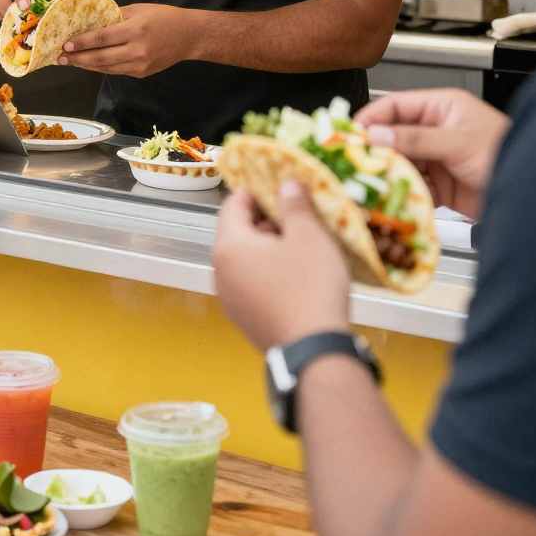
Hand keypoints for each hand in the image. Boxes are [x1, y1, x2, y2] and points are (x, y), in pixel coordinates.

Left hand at [59, 3, 194, 76]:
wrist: (189, 36)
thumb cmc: (163, 17)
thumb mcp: (138, 9)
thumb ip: (115, 16)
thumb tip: (91, 21)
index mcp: (135, 30)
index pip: (102, 38)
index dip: (82, 43)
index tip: (66, 44)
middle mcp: (137, 50)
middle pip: (101, 58)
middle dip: (78, 58)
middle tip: (60, 57)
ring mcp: (140, 64)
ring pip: (106, 68)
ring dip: (86, 66)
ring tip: (70, 62)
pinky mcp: (141, 73)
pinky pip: (116, 71)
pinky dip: (101, 68)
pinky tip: (89, 64)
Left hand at [212, 184, 350, 349]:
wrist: (314, 351)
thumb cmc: (310, 288)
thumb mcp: (309, 237)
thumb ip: (295, 205)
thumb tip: (287, 184)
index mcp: (228, 247)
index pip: (233, 205)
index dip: (255, 191)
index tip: (276, 184)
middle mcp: (220, 273)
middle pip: (237, 234)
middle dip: (265, 221)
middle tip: (296, 216)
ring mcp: (230, 300)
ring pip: (245, 261)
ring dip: (268, 249)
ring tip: (301, 245)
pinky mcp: (244, 320)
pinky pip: (251, 285)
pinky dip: (268, 273)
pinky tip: (296, 276)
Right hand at [355, 88, 509, 218]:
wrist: (534, 193)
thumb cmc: (506, 153)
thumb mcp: (457, 142)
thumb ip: (416, 139)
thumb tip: (378, 135)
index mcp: (442, 108)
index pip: (396, 106)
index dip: (372, 118)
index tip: (352, 133)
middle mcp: (437, 130)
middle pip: (394, 138)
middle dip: (377, 151)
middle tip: (356, 163)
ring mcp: (438, 158)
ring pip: (401, 164)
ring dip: (389, 175)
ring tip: (374, 184)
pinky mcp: (441, 186)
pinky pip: (414, 187)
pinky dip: (404, 194)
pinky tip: (395, 199)